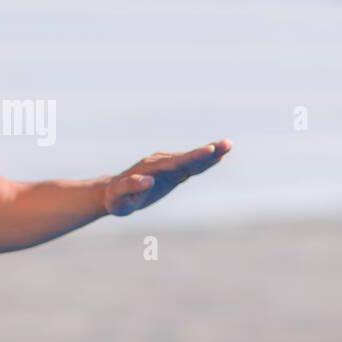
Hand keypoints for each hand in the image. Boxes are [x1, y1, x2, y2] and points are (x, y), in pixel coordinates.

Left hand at [103, 140, 230, 216]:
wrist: (113, 193)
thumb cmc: (115, 198)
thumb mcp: (119, 196)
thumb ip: (131, 187)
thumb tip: (148, 181)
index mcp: (152, 168)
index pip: (176, 162)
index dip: (193, 157)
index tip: (209, 150)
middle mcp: (162, 163)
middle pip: (188, 157)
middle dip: (207, 152)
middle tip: (227, 144)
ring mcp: (167, 166)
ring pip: (192, 160)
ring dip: (210, 154)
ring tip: (228, 146)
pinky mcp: (172, 173)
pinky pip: (190, 166)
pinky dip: (204, 162)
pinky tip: (217, 157)